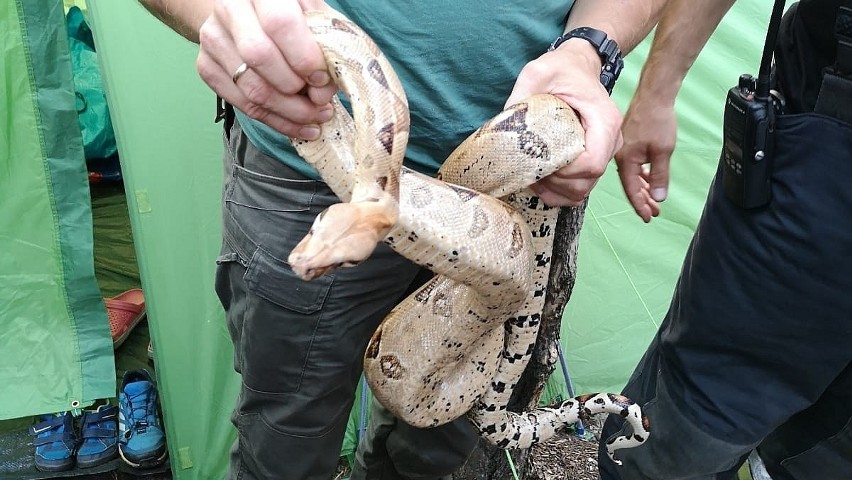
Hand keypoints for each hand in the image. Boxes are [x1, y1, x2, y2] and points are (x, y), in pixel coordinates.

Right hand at [196, 0, 338, 139]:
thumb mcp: (314, 17)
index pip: (279, 23)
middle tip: (321, 102)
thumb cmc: (293, 17)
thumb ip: (326, 45)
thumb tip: (324, 89)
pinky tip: (299, 124)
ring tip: (315, 118)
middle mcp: (229, 9)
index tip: (322, 78)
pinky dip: (276, 121)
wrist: (251, 15)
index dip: (304, 57)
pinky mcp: (206, 67)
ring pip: (251, 88)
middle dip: (296, 89)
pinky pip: (243, 105)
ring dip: (289, 112)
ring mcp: (213, 38)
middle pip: (260, 57)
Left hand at [505, 38, 622, 206]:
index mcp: (604, 120)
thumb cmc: (561, 69)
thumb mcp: (537, 73)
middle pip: (587, 181)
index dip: (565, 172)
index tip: (540, 162)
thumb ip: (520, 97)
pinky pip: (579, 188)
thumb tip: (501, 128)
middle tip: (530, 170)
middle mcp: (610, 140)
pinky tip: (540, 180)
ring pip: (582, 189)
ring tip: (532, 175)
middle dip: (555, 183)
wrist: (577, 67)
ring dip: (555, 190)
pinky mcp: (593, 159)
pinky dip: (559, 191)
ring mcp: (604, 152)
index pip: (592, 163)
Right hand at [615, 93, 675, 221]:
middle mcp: (620, 157)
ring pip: (633, 175)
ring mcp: (623, 149)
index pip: (631, 190)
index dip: (640, 206)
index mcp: (625, 160)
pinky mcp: (628, 143)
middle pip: (631, 185)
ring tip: (655, 200)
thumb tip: (659, 198)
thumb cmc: (657, 120)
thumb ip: (660, 176)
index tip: (649, 217)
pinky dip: (642, 175)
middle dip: (644, 200)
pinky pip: (633, 165)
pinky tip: (649, 179)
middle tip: (655, 213)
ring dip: (644, 188)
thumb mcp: (663, 151)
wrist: (653, 95)